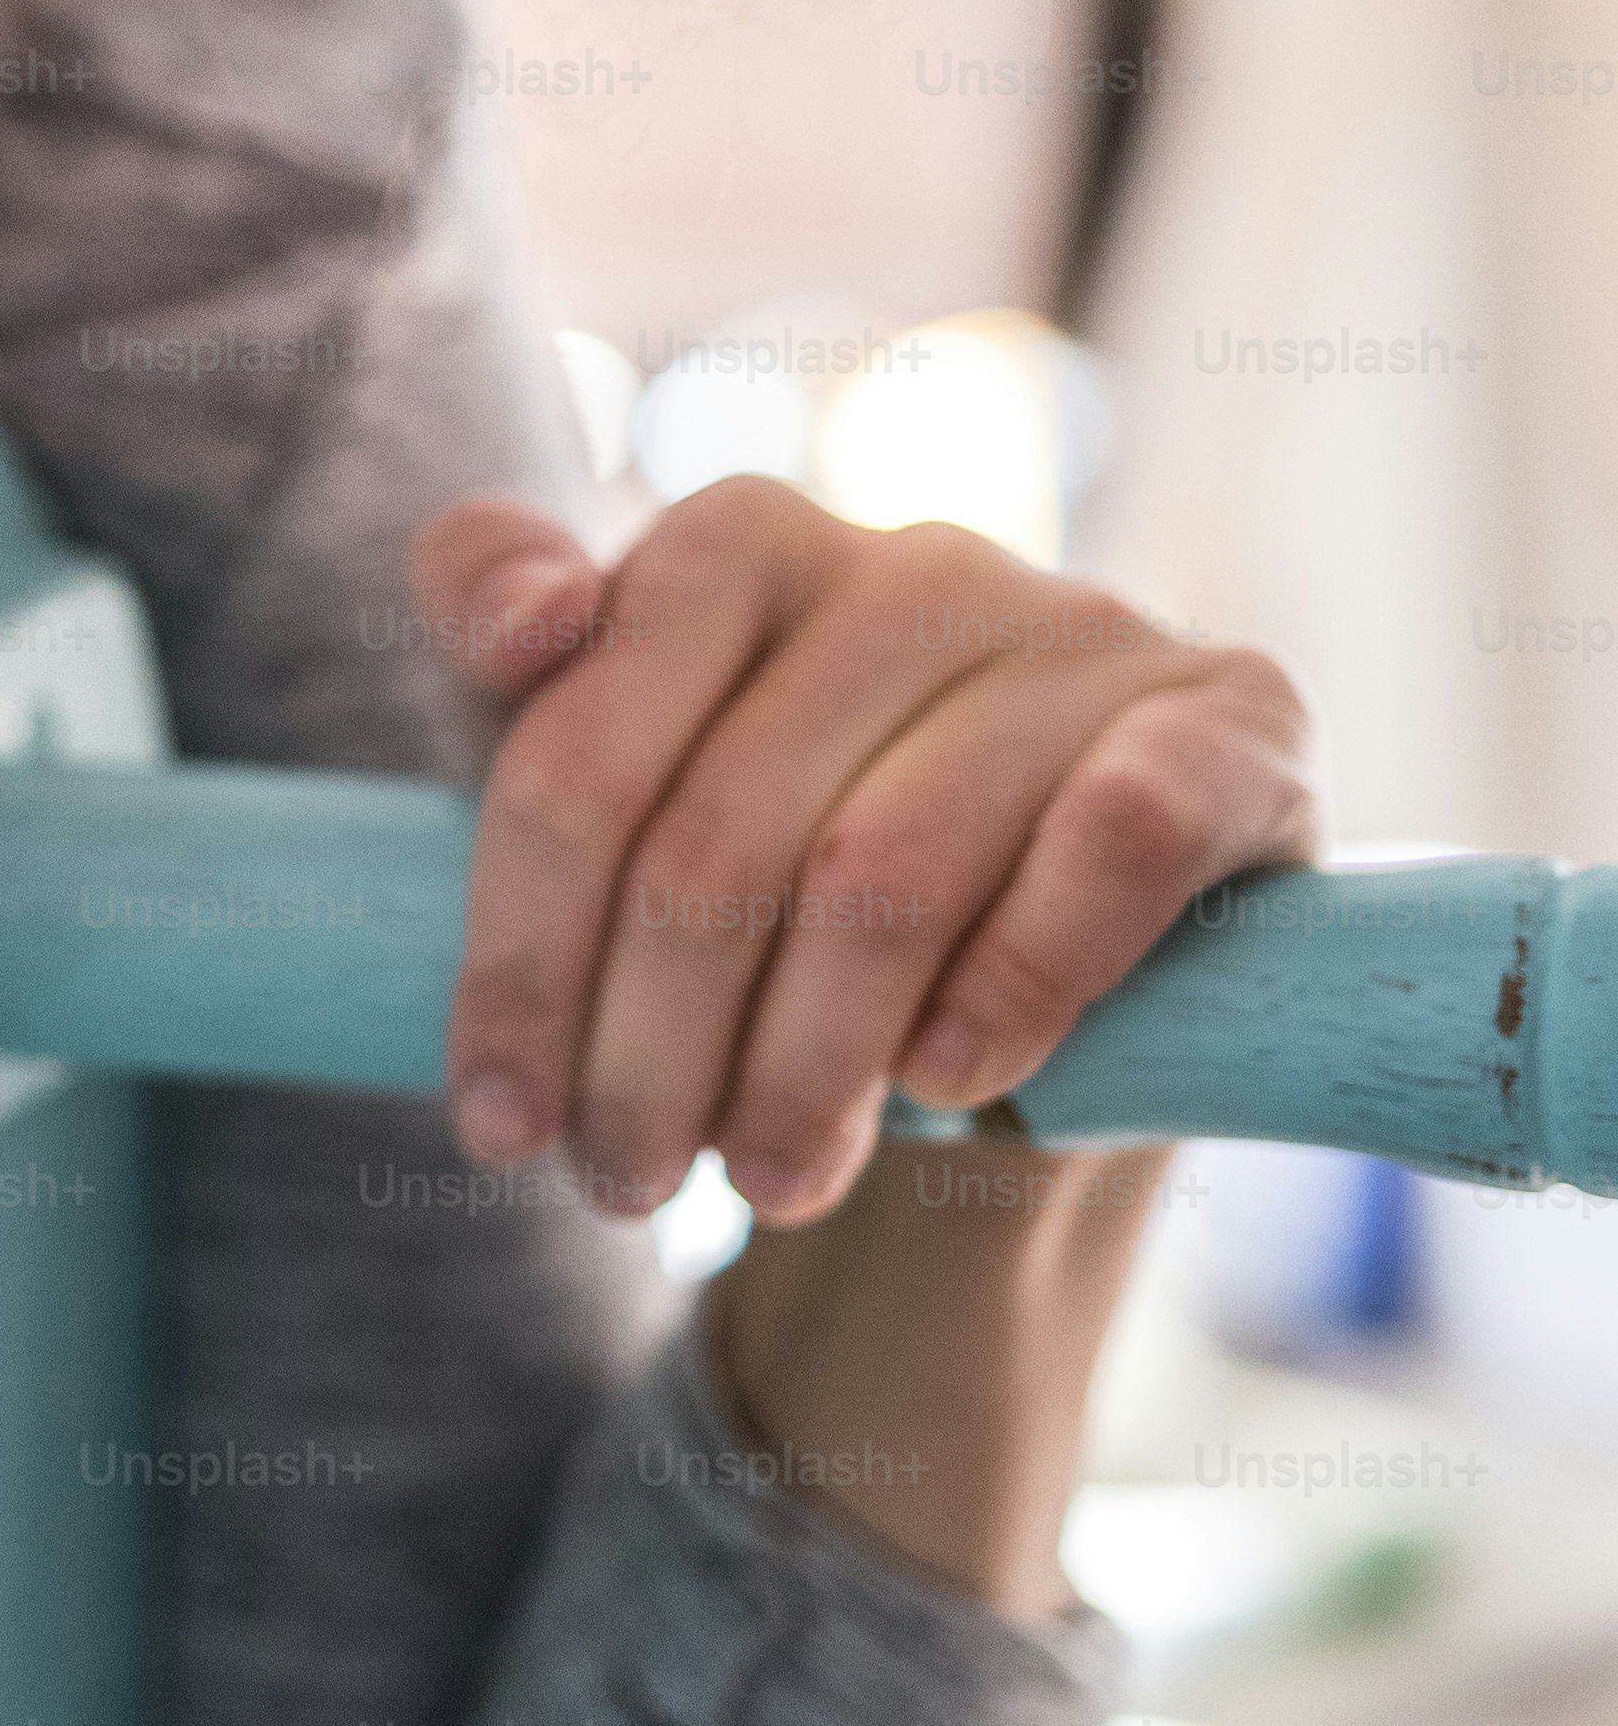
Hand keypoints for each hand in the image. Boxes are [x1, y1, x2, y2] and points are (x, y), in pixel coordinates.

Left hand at [409, 474, 1315, 1223]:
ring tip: (768, 1183)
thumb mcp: (613, 776)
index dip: (518, 958)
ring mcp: (1079, 629)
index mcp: (736, 542)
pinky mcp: (1230, 723)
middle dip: (651, 1048)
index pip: (573, 757)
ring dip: (809, 1064)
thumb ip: (494, 645)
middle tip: (623, 1183)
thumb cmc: (783, 864)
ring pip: (887, 869)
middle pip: (716, 836)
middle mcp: (908, 560)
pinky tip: (950, 1081)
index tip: (495, 1121)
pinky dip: (1016, 979)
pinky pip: (1114, 839)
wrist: (1036, 973)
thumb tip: (519, 620)